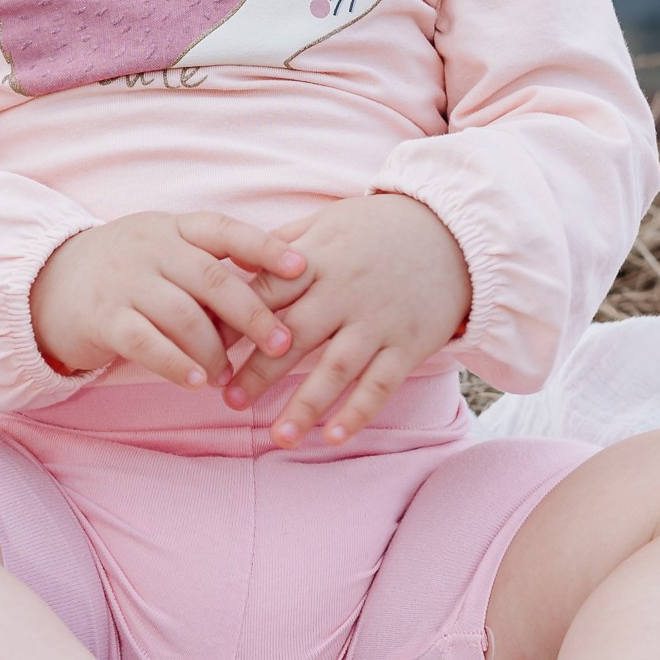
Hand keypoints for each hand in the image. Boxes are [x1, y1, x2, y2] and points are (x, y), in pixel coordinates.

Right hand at [30, 214, 307, 388]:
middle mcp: (151, 249)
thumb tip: (276, 288)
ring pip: (184, 315)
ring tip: (230, 377)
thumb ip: (207, 265)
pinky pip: (148, 342)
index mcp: (173, 229)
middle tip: (284, 344)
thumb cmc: (125, 272)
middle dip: (254, 314)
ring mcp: (126, 282)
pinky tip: (198, 381)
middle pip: (213, 279)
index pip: (225, 231)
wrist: (46, 284)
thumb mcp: (162, 251)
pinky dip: (178, 364)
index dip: (266, 248)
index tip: (303, 267)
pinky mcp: (104, 317)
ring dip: (216, 351)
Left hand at [221, 193, 470, 446]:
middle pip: (293, 336)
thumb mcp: (329, 222)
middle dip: (259, 371)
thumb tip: (234, 263)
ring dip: (306, 405)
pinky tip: (333, 437)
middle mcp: (345, 293)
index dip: (232, 323)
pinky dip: (358, 412)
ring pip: (336, 369)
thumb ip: (283, 244)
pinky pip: (380, 384)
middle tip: (229, 401)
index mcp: (317, 262)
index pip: (265, 294)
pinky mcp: (408, 344)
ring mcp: (377, 322)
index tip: (204, 350)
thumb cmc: (381, 227)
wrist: (455, 234)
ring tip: (278, 437)